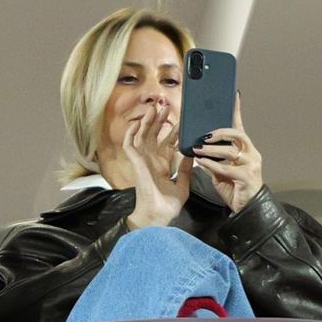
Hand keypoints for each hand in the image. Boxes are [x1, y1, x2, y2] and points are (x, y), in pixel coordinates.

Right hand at [123, 103, 193, 229]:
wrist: (158, 215)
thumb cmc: (168, 204)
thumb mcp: (183, 184)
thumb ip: (186, 169)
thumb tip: (192, 153)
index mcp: (163, 165)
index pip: (168, 143)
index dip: (174, 131)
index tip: (182, 120)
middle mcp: (152, 160)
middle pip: (155, 135)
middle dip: (160, 121)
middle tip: (166, 107)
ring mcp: (143, 160)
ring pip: (142, 136)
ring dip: (147, 122)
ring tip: (154, 108)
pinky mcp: (135, 162)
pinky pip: (129, 145)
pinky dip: (131, 134)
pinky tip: (136, 124)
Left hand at [193, 93, 262, 212]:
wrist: (248, 208)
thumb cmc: (235, 188)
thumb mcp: (222, 171)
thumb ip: (214, 159)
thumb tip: (199, 148)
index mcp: (246, 149)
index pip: (240, 127)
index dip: (237, 111)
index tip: (234, 96)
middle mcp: (251, 154)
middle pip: (237, 134)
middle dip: (220, 132)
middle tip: (205, 134)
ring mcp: (251, 165)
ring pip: (230, 151)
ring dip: (212, 149)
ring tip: (198, 148)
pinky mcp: (246, 177)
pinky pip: (226, 167)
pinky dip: (211, 164)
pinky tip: (202, 162)